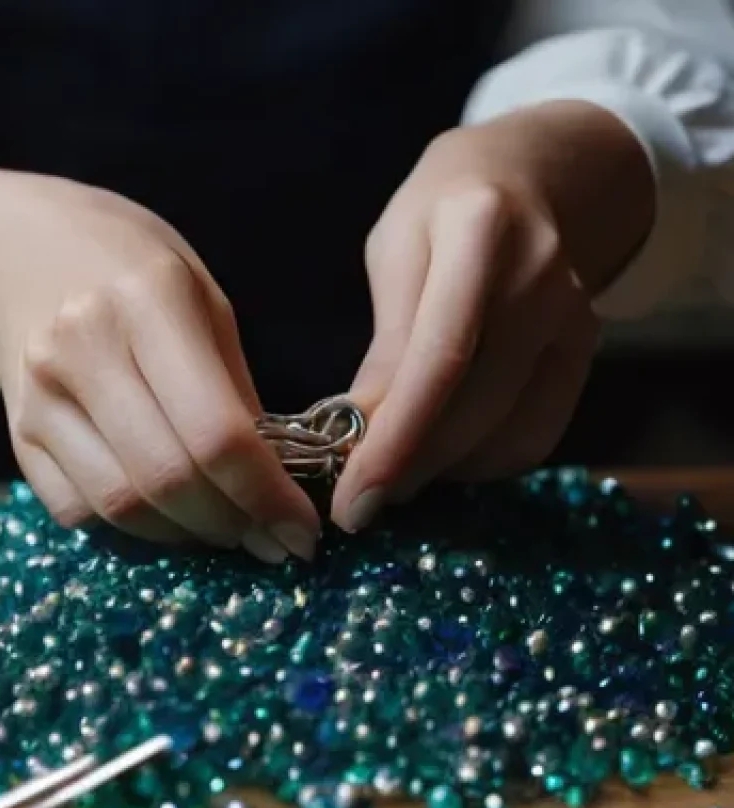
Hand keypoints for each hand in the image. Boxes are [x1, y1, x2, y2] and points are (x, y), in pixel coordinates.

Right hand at [0, 159, 318, 559]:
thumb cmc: (132, 273)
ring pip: (121, 505)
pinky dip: (134, 527)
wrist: (18, 256)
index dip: (267, 496)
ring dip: (187, 535)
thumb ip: (236, 389)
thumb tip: (274, 484)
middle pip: (167, 478)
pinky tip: (167, 512)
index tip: (301, 531)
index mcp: (148, 302)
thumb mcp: (203, 301)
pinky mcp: (19, 435)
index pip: (216, 432)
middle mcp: (83, 348)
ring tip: (225, 526)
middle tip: (270, 539)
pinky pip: (80, 510)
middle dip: (233, 525)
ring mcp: (40, 396)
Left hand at [331, 100, 654, 531]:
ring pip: (507, 434)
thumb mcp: (396, 254)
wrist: (536, 174)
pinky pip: (536, 436)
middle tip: (356, 503)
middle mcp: (540, 278)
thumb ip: (386, 344)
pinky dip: (481, 464)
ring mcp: (574, 318)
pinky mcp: (587, 352)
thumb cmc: (442, 212)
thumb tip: (360, 439)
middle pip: (474, 407)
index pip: (439, 361)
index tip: (349, 501)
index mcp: (479, 233)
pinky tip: (441, 458)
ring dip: (441, 472)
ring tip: (391, 474)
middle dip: (407, 470)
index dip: (393, 442)